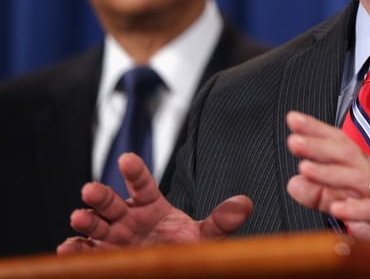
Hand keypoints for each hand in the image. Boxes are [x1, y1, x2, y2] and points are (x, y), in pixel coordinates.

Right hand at [57, 152, 252, 253]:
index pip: (142, 184)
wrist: (170, 268)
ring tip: (77, 217)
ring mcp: (113, 237)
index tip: (126, 159)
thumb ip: (221, 221)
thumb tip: (245, 204)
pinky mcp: (103, 255)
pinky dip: (75, 249)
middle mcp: (128, 218)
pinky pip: (86, 250)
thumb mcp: (205, 236)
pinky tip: (67, 249)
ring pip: (95, 224)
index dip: (135, 172)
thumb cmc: (184, 249)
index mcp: (151, 206)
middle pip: (112, 202)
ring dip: (85, 220)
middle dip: (100, 196)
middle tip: (89, 189)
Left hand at [285, 111, 369, 247]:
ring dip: (330, 172)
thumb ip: (320, 196)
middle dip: (319, 145)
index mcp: (362, 169)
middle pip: (346, 154)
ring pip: (356, 177)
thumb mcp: (348, 204)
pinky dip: (355, 209)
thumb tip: (294, 182)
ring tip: (305, 168)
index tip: (294, 119)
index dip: (317, 131)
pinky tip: (337, 208)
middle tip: (294, 140)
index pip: (338, 144)